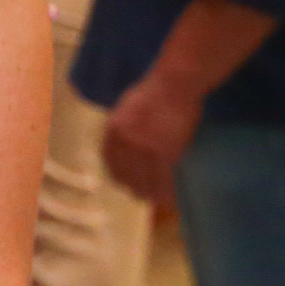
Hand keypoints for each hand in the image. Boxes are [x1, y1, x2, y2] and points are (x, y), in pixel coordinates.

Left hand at [102, 69, 201, 206]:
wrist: (175, 84)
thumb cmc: (156, 90)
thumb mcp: (129, 106)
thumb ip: (125, 124)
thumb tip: (126, 138)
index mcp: (113, 128)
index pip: (109, 157)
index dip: (115, 172)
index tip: (121, 181)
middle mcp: (124, 141)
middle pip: (125, 171)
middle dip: (131, 185)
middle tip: (138, 196)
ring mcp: (143, 147)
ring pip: (144, 177)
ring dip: (149, 192)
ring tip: (154, 200)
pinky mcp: (164, 151)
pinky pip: (163, 177)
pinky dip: (165, 189)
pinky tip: (169, 196)